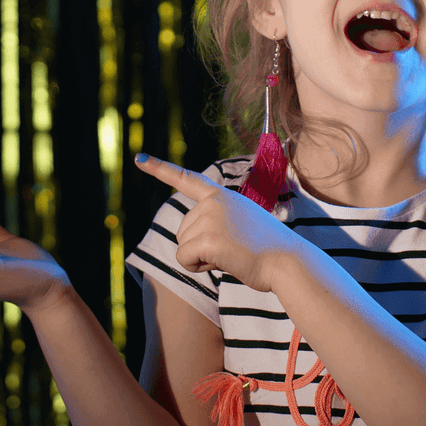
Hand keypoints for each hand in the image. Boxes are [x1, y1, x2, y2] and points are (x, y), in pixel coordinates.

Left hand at [135, 153, 297, 293]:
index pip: (186, 179)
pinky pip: (184, 259)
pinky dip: (198, 267)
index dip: (160, 168)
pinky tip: (224, 262)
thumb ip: (219, 221)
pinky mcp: (207, 238)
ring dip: (202, 257)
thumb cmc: (268, 250)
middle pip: (183, 230)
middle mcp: (213, 201)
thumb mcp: (242, 224)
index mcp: (222, 195)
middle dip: (200, 246)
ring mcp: (210, 217)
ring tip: (233, 254)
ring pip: (182, 245)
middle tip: (232, 248)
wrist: (287, 262)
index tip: (139, 158)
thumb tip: (198, 237)